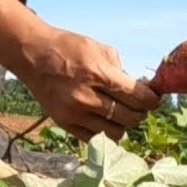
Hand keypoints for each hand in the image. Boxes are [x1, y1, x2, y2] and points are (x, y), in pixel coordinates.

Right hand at [0, 0, 158, 141]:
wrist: (31, 55)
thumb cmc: (67, 48)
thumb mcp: (98, 48)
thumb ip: (121, 69)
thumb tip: (141, 89)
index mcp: (96, 73)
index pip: (136, 97)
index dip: (151, 100)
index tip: (154, 99)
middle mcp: (85, 97)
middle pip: (130, 117)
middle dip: (141, 112)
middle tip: (140, 105)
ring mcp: (74, 113)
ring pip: (116, 132)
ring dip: (124, 124)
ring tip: (121, 112)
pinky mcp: (65, 123)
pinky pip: (96, 139)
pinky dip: (106, 131)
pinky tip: (105, 119)